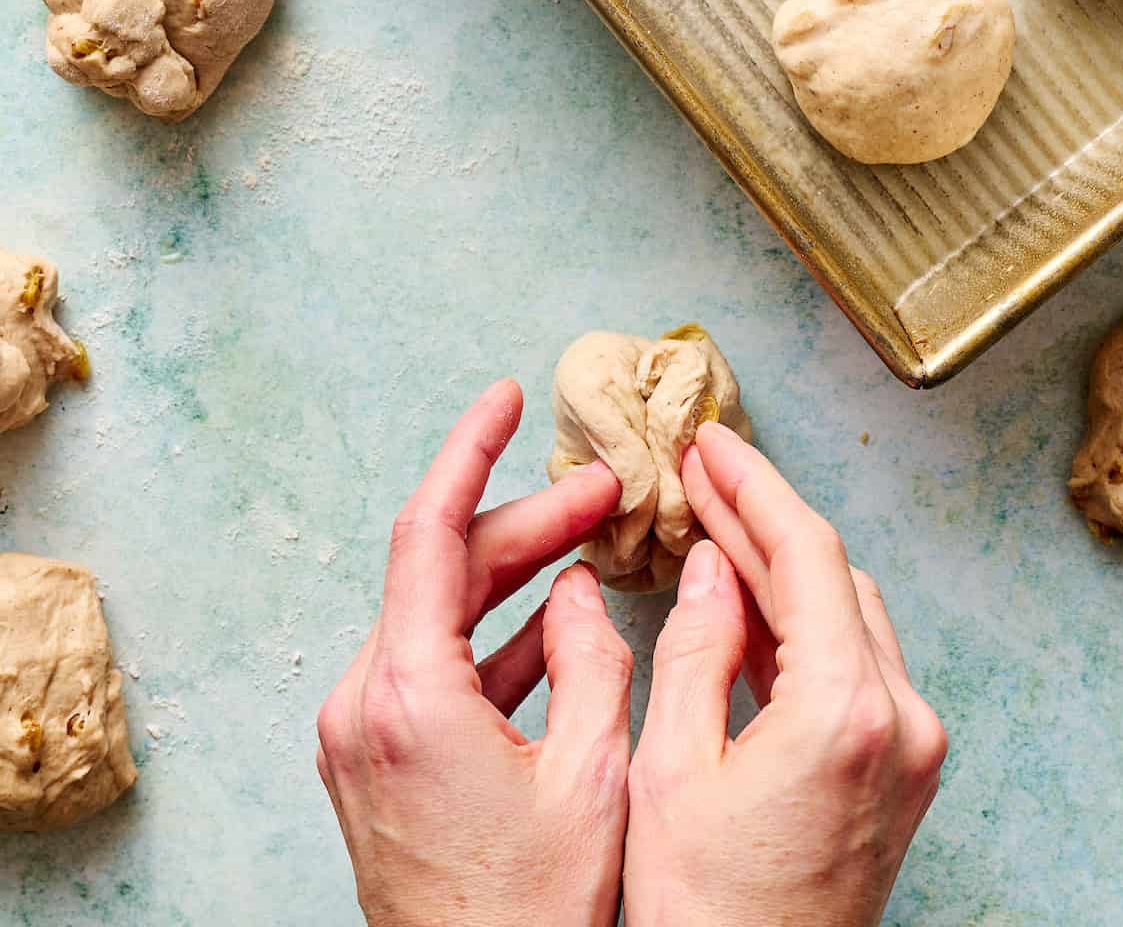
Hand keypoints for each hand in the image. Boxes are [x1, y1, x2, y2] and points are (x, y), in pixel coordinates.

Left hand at [317, 379, 632, 926]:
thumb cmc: (536, 910)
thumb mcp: (594, 775)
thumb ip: (592, 659)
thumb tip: (577, 587)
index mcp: (409, 696)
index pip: (429, 531)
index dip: (470, 449)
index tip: (504, 398)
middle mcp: (368, 703)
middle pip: (446, 569)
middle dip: (530, 523)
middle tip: (605, 492)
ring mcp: (366, 732)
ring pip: (443, 615)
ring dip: (518, 577)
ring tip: (594, 540)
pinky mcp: (381, 756)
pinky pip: (439, 666)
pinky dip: (497, 637)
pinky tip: (556, 621)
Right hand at [625, 421, 946, 926]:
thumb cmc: (701, 908)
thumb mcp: (670, 768)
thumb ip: (696, 647)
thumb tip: (714, 560)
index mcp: (846, 712)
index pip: (805, 554)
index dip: (752, 485)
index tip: (710, 442)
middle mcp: (901, 719)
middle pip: (831, 575)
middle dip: (762, 517)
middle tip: (703, 470)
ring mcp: (910, 744)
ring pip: (845, 611)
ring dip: (780, 563)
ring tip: (714, 519)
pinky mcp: (900, 765)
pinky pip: (851, 659)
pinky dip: (798, 619)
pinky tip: (745, 595)